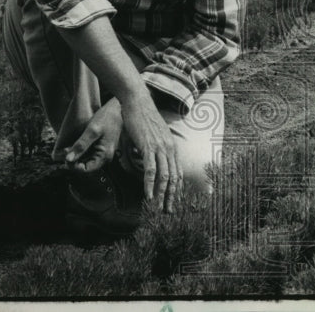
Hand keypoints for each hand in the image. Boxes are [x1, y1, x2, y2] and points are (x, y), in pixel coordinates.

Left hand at [64, 97, 121, 172]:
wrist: (117, 108)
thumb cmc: (107, 118)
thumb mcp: (92, 131)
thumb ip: (80, 146)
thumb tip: (68, 160)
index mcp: (104, 156)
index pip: (85, 170)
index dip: (73, 166)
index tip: (65, 156)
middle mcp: (105, 157)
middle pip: (86, 166)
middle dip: (74, 161)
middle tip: (66, 150)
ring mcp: (104, 153)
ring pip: (87, 161)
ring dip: (77, 156)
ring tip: (69, 147)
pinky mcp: (102, 148)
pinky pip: (89, 154)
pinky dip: (81, 151)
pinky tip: (76, 144)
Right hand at [119, 88, 181, 212]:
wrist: (137, 101)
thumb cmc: (142, 117)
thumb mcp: (151, 136)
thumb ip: (152, 149)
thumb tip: (147, 160)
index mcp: (171, 147)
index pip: (178, 172)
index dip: (176, 189)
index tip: (174, 202)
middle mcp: (169, 148)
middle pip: (174, 178)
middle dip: (172, 198)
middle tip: (168, 213)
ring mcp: (160, 148)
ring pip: (165, 177)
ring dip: (162, 196)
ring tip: (158, 210)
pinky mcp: (149, 146)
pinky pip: (151, 170)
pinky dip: (150, 185)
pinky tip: (148, 196)